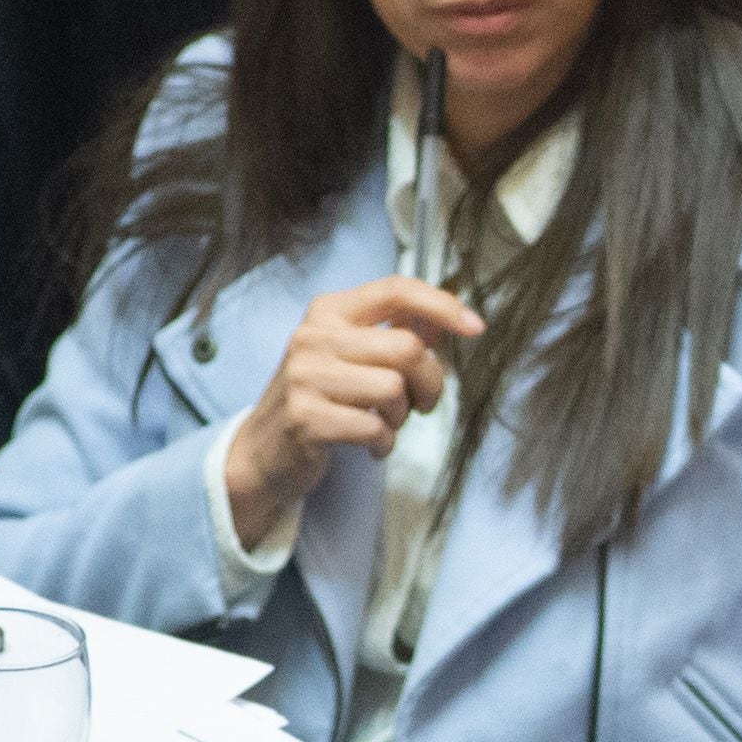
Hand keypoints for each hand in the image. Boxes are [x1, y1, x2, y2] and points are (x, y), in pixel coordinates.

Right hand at [221, 277, 484, 549]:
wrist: (265, 451)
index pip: (395, 290)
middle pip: (407, 347)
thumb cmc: (323, 398)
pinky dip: (384, 443)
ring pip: (394, 388)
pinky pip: (375, 429)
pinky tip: (369, 444)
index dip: (442, 305)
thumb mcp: (354, 355)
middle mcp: (313, 336)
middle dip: (430, 382)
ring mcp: (305, 376)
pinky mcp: (306, 418)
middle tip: (422, 404)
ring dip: (402, 416)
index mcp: (329, 312)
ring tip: (384, 423)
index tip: (475, 327)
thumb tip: (449, 317)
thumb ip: (398, 333)